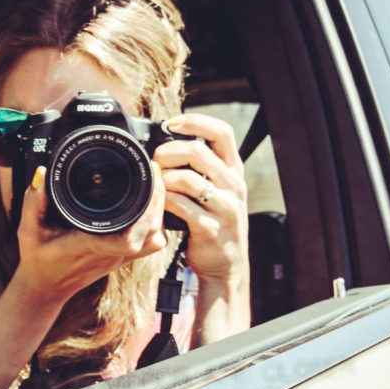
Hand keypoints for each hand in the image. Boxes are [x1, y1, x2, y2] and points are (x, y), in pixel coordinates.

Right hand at [10, 164, 168, 303]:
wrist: (46, 287)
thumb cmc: (38, 258)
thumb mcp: (28, 229)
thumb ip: (33, 202)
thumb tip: (42, 174)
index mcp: (89, 245)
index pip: (128, 238)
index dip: (145, 213)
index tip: (147, 183)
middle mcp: (110, 253)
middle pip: (151, 233)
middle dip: (158, 202)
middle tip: (152, 173)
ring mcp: (119, 257)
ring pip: (155, 239)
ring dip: (160, 213)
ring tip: (154, 186)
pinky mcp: (123, 257)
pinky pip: (151, 243)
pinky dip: (157, 225)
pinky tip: (150, 207)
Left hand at [153, 114, 249, 287]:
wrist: (226, 266)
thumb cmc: (214, 223)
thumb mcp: (217, 191)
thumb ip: (202, 168)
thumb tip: (168, 143)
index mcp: (234, 171)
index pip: (222, 132)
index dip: (196, 122)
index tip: (172, 124)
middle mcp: (234, 186)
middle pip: (198, 152)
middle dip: (168, 152)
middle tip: (155, 160)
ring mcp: (225, 207)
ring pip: (187, 178)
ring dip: (163, 178)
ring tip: (156, 184)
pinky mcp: (211, 228)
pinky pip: (180, 206)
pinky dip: (164, 201)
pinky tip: (159, 203)